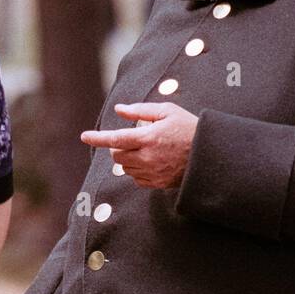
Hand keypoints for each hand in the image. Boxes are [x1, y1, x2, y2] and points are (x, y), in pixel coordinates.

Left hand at [80, 101, 198, 188]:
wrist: (210, 155)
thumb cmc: (189, 128)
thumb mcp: (167, 111)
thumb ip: (141, 110)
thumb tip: (120, 109)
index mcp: (148, 138)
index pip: (114, 139)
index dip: (97, 138)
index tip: (84, 136)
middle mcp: (147, 157)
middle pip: (117, 156)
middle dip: (118, 147)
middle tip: (132, 139)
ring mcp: (152, 173)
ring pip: (125, 168)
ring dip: (128, 158)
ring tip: (146, 149)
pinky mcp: (157, 183)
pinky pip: (136, 179)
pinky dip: (138, 170)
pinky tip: (151, 161)